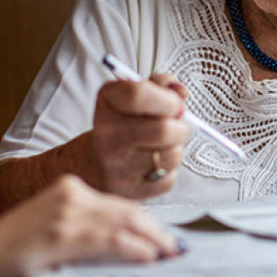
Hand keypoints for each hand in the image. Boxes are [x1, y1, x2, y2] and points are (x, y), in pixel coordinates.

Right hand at [0, 175, 182, 276]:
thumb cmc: (10, 252)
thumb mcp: (48, 227)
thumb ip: (80, 227)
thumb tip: (118, 243)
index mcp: (68, 188)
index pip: (119, 203)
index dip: (147, 221)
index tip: (164, 238)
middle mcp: (70, 194)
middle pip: (127, 210)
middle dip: (156, 230)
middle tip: (176, 248)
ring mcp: (65, 214)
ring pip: (123, 223)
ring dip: (152, 240)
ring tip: (169, 255)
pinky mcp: (60, 235)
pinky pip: (108, 240)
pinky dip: (133, 248)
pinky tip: (148, 258)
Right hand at [87, 72, 191, 197]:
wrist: (94, 163)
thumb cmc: (124, 123)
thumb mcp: (135, 95)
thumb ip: (161, 85)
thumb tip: (182, 93)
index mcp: (108, 101)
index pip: (138, 94)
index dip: (167, 98)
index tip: (174, 104)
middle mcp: (107, 133)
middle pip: (163, 130)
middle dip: (181, 128)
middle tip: (176, 126)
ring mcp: (116, 165)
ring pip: (171, 156)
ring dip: (176, 149)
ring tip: (163, 146)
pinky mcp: (129, 190)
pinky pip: (169, 179)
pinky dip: (169, 172)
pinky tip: (153, 165)